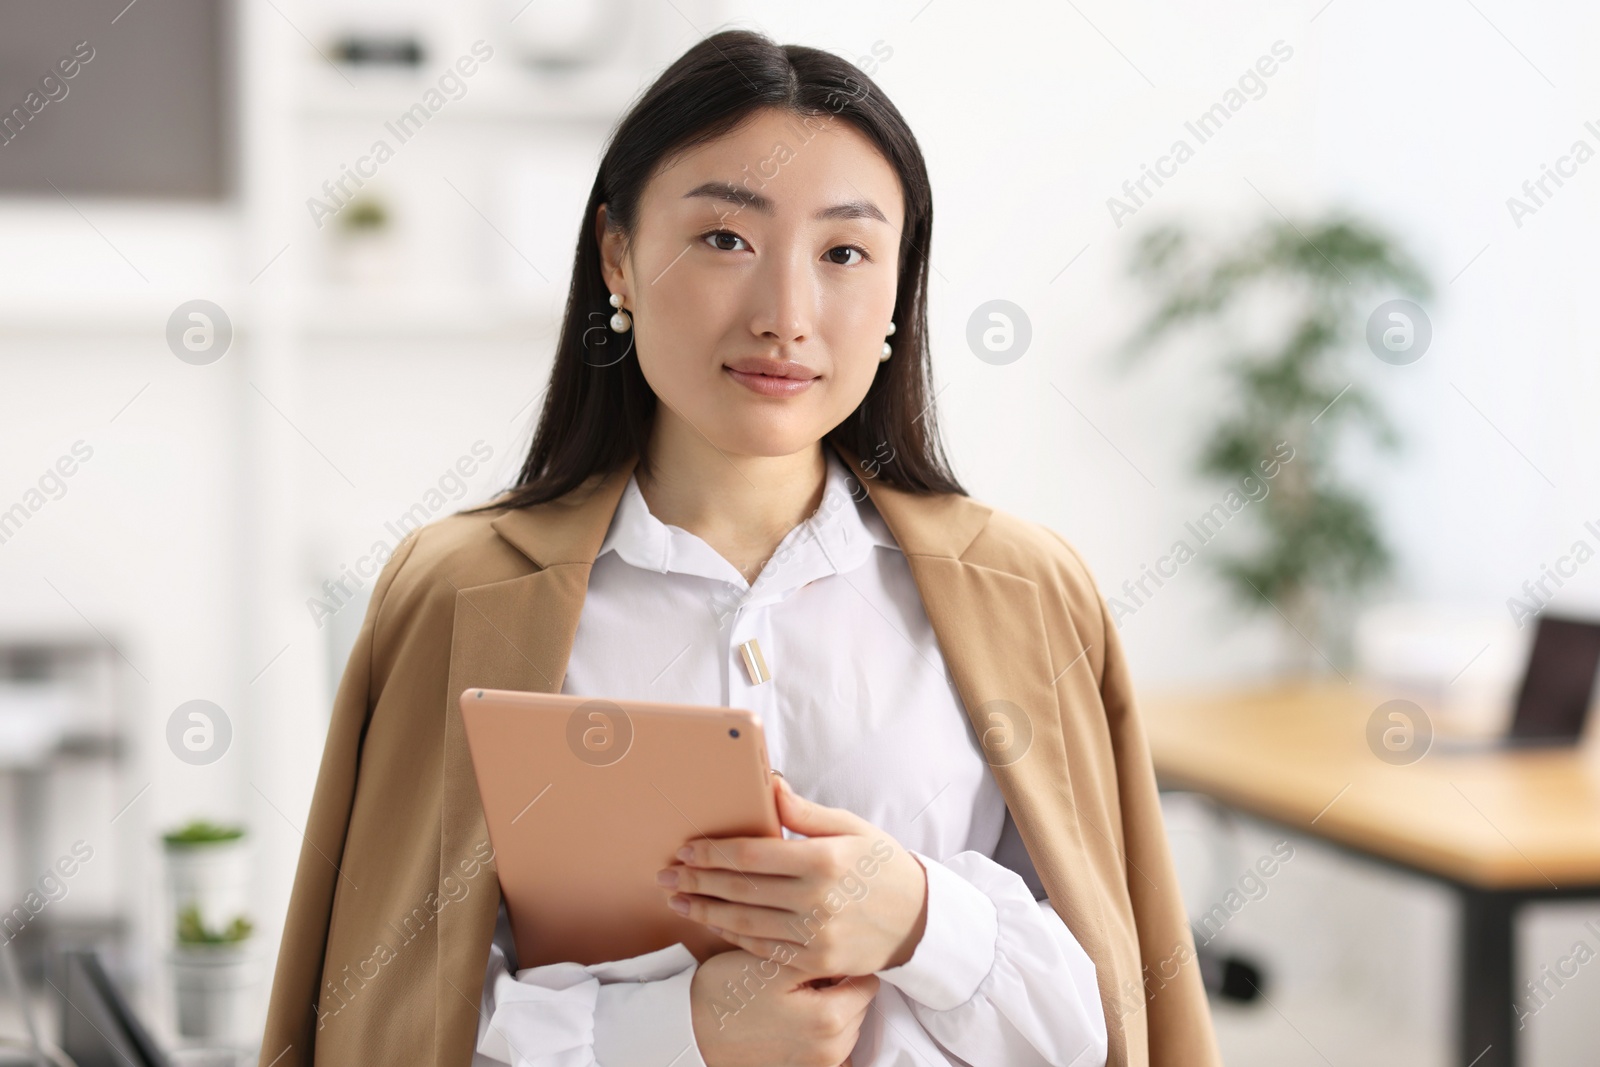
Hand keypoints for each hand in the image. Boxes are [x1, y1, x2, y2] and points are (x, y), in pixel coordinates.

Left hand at [660, 774, 928, 980]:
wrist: (919, 919)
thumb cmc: (882, 865)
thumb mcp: (850, 827)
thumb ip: (804, 812)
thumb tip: (769, 783)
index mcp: (824, 860)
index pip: (751, 856)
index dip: (712, 853)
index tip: (685, 849)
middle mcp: (817, 900)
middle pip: (740, 890)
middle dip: (696, 881)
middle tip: (666, 874)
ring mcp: (815, 936)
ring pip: (744, 923)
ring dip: (704, 911)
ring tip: (678, 900)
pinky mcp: (815, 961)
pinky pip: (762, 948)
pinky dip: (732, 935)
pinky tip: (712, 922)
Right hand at [690, 947, 876, 1066]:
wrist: (689, 1030)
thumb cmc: (728, 993)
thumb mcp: (776, 962)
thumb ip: (822, 956)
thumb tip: (855, 953)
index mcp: (830, 1018)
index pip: (867, 981)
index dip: (845, 962)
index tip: (823, 955)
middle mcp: (832, 1051)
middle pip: (859, 1006)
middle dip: (838, 987)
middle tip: (804, 975)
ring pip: (846, 1026)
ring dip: (829, 1008)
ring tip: (793, 996)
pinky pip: (831, 1051)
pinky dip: (820, 1034)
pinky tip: (794, 1020)